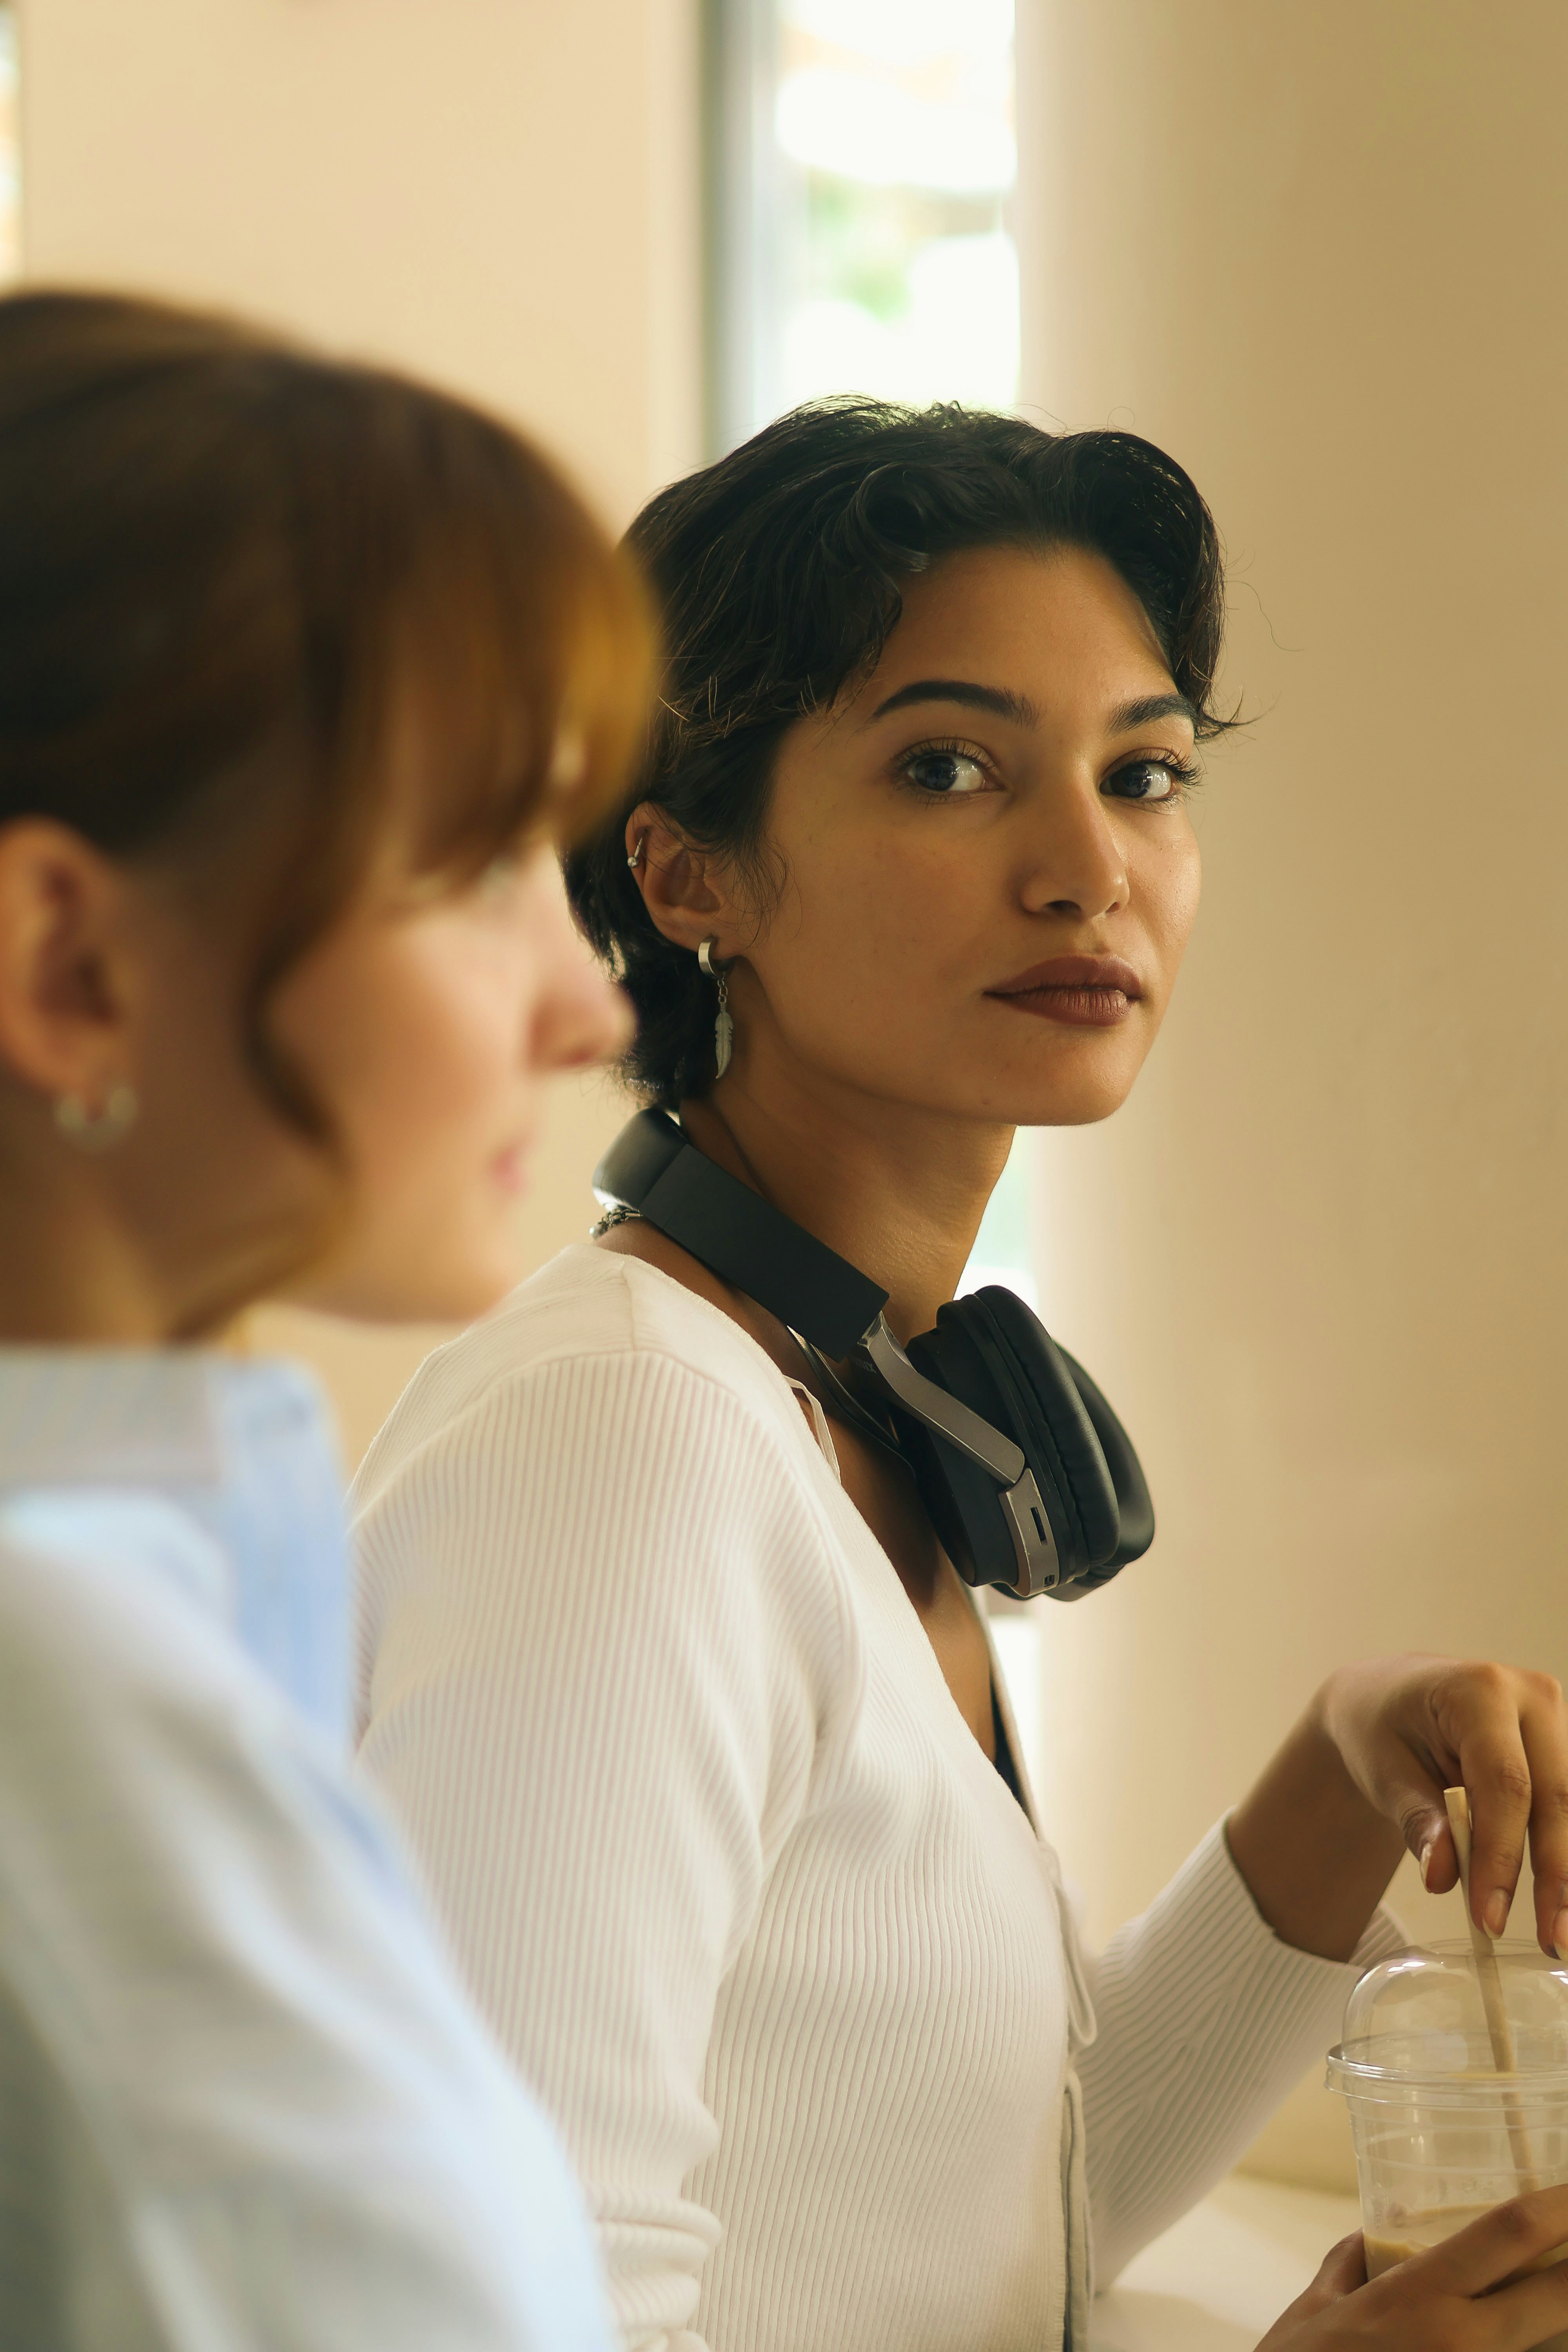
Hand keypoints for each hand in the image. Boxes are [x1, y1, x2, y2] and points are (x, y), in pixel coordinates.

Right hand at [1257, 2191, 1567, 2349]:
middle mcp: (1460, 2341)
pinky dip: (1533, 2348)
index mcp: (1419, 2297)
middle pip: (1559, 2296)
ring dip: (1560, 2323)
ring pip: (1551, 2347)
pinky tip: (1535, 2336)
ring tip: (1554, 2298)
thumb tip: (1374, 2236)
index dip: (1560, 2204)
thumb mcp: (1316, 2306)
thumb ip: (1350, 2264)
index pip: (1509, 2232)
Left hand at [1318, 1655, 1567, 1955]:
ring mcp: (1557, 1718)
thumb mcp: (1382, 1771)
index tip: (1490, 1918)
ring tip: (1560, 1934)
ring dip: (1567, 1872)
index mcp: (1480, 1689)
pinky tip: (1560, 1898)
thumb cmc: (1381, 1728)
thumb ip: (1417, 1820)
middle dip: (1554, 1876)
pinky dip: (1564, 1852)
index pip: (1506, 1783)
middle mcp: (1532, 1696)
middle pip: (1557, 1796)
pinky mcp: (1564, 1745)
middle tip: (1550, 1940)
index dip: (1504, 1856)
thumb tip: (1443, 1876)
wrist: (1388, 1697)